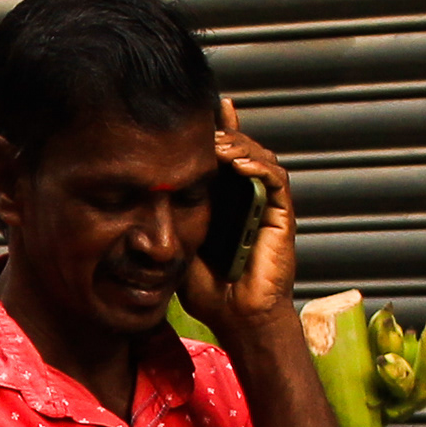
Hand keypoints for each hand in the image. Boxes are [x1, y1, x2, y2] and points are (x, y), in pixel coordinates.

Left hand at [172, 95, 297, 343]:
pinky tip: (239, 164)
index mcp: (226, 200)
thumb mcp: (179, 242)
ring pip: (261, 158)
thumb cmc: (209, 289)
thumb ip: (171, 215)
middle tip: (204, 130)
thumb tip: (143, 194)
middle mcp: (249, 198)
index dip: (218, 130)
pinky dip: (259, 167)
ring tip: (217, 146)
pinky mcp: (283, 216)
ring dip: (240, 147)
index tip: (203, 108)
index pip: (224, 156)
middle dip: (225, 134)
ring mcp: (268, 205)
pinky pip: (276, 180)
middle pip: (244, 149)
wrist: (236, 318)